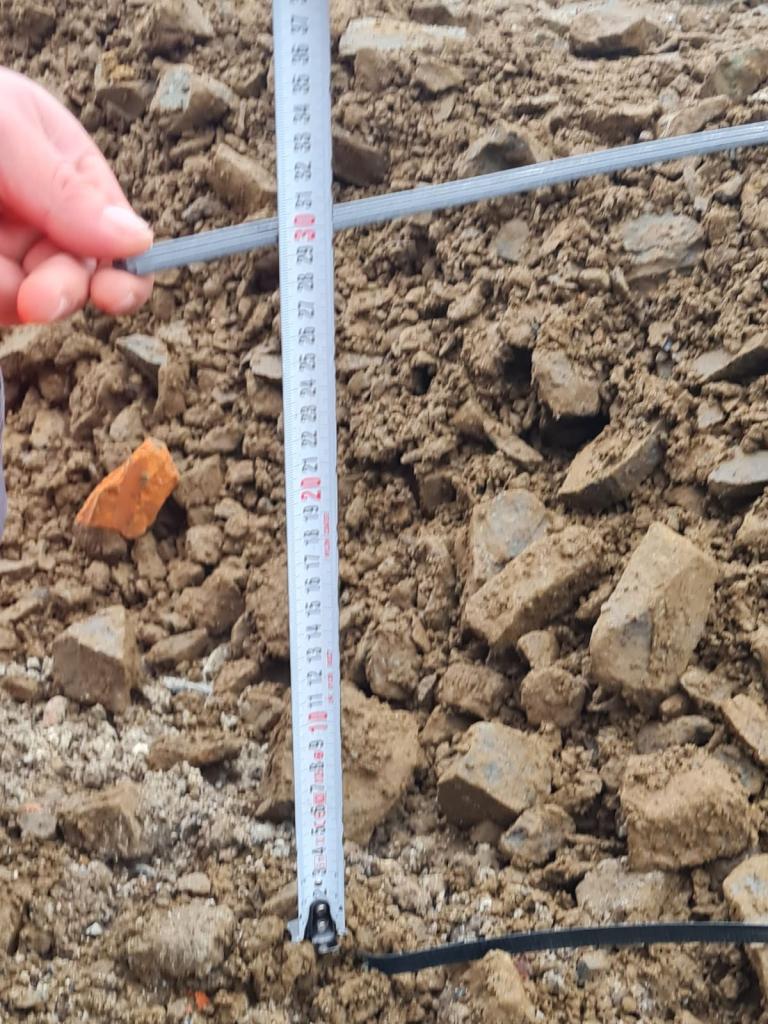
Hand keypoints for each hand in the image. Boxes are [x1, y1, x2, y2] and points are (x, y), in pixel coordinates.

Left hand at [0, 68, 153, 325]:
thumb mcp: (4, 131)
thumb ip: (67, 190)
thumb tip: (136, 239)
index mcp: (59, 170)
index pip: (112, 230)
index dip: (123, 267)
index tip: (115, 292)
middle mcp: (33, 216)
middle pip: (73, 274)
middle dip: (61, 290)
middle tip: (41, 300)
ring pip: (25, 297)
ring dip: (8, 292)